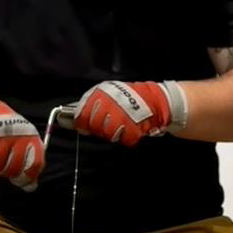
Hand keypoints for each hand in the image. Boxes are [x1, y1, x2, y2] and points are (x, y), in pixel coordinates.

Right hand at [0, 87, 43, 190]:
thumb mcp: (20, 137)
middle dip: (4, 171)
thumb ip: (27, 160)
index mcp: (29, 135)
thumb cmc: (1, 125)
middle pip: (13, 168)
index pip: (35, 163)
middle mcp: (16, 135)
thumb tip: (30, 186)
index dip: (28, 176)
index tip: (20, 181)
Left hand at [68, 80, 186, 146]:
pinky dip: (127, 138)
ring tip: (120, 127)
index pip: (81, 115)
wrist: (154, 98)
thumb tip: (78, 120)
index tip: (85, 127)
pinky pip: (124, 139)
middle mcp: (108, 104)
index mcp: (99, 94)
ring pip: (107, 134)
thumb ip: (91, 103)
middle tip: (107, 126)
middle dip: (99, 129)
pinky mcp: (132, 127)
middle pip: (94, 126)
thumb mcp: (106, 92)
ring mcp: (120, 116)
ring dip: (113, 134)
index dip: (83, 123)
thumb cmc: (127, 96)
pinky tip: (130, 130)